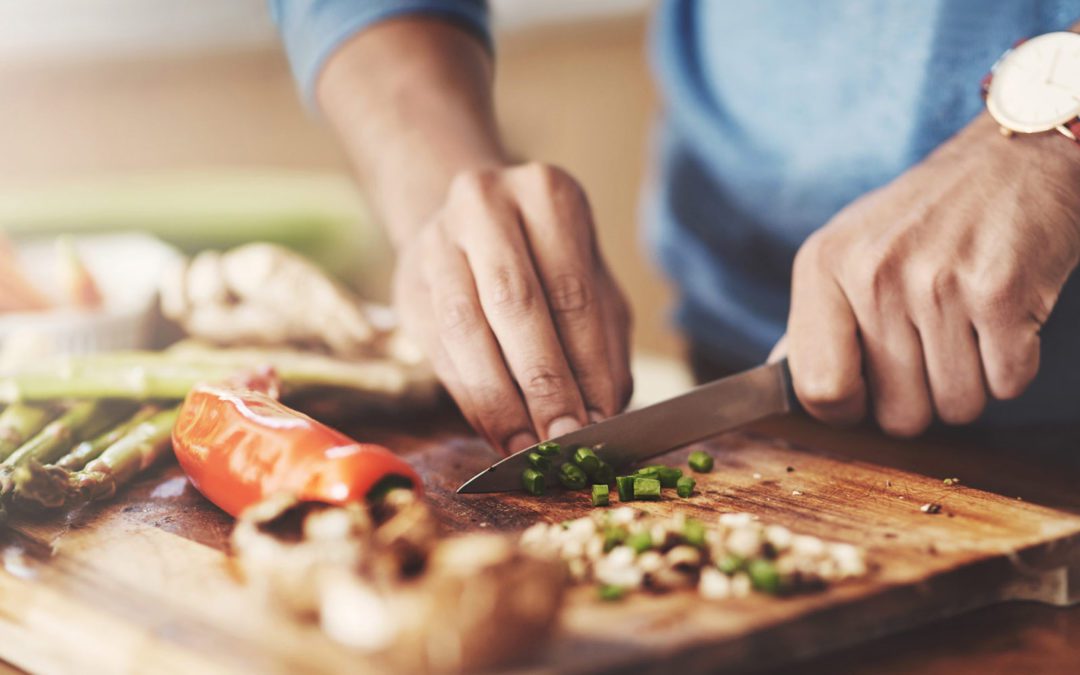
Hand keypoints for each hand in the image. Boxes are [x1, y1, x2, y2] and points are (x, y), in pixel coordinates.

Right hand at [394, 163, 632, 453]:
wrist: (472, 226)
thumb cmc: (548, 263)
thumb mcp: (592, 286)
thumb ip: (602, 346)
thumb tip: (601, 415)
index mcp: (547, 195)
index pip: (572, 291)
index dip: (585, 364)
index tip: (598, 421)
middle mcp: (485, 205)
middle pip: (515, 304)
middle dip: (542, 383)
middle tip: (562, 439)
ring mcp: (437, 242)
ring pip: (466, 329)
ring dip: (498, 398)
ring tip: (526, 446)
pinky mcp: (407, 284)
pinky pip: (438, 349)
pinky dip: (470, 398)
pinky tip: (495, 431)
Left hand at [785, 115, 1079, 435]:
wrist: (1014, 154)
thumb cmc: (925, 216)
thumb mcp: (848, 249)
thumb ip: (815, 319)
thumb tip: (777, 379)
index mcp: (822, 265)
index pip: (818, 390)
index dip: (848, 410)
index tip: (868, 392)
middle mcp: (872, 273)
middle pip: (897, 415)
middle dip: (922, 399)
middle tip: (934, 345)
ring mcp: (936, 282)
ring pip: (957, 408)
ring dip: (971, 383)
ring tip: (969, 324)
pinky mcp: (1001, 291)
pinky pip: (1007, 385)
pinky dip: (1013, 366)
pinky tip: (1003, 317)